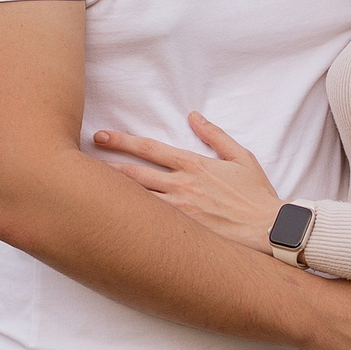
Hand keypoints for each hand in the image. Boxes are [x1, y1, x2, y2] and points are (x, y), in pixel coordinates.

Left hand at [94, 113, 283, 250]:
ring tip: (85, 188)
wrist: (270, 231)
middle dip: (105, 164)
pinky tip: (109, 220)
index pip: (149, 149)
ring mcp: (178, 212)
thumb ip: (215, 135)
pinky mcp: (181, 233)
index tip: (102, 136)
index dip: (122, 141)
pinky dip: (128, 220)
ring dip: (110, 193)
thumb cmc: (257, 195)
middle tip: (80, 159)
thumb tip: (193, 116)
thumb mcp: (241, 157)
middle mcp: (181, 186)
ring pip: (136, 200)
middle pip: (134, 173)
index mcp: (193, 165)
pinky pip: (148, 225)